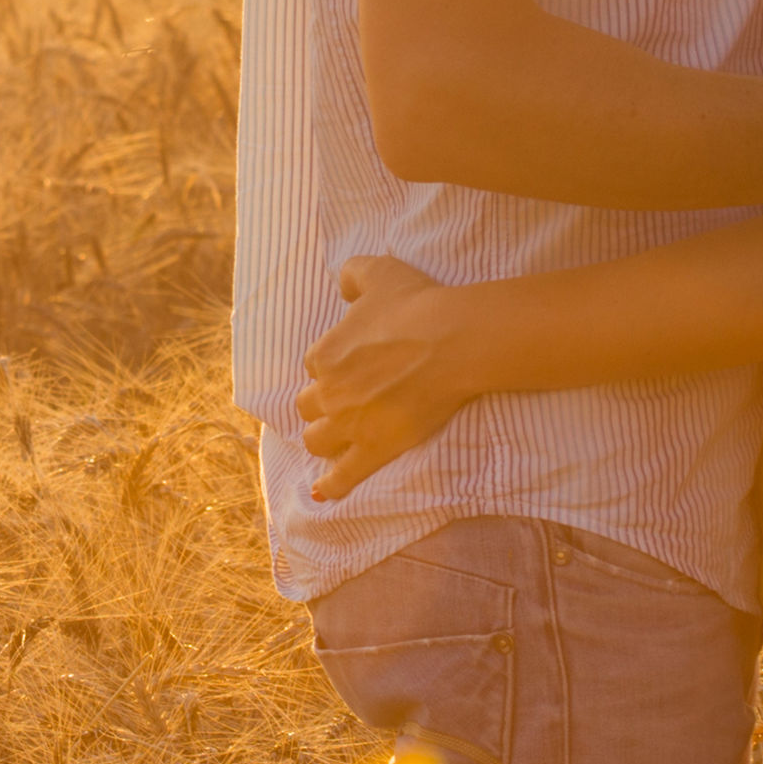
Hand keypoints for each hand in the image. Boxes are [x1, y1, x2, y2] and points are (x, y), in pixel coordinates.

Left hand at [296, 256, 485, 500]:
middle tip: (345, 401)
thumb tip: (342, 283)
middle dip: (323, 404)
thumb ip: (352, 274)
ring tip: (337, 438)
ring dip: (324, 438)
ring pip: (316, 441)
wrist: (452, 341)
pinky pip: (342, 476)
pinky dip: (330, 486)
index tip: (352, 366)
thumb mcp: (378, 271)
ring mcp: (350, 425)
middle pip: (309, 406)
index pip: (315, 366)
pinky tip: (321, 492)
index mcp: (325, 354)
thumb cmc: (417, 304)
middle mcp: (329, 392)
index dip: (333, 367)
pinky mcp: (374, 450)